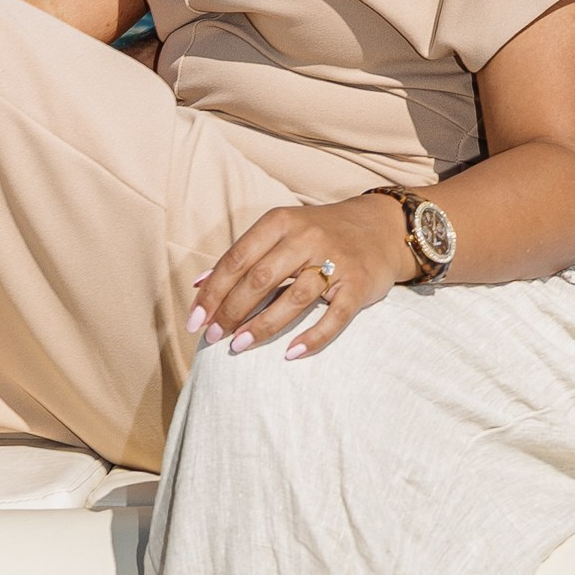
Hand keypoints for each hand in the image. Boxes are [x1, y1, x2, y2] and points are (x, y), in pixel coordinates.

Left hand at [187, 196, 411, 362]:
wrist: (379, 228)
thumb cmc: (318, 234)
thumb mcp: (280, 232)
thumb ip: (242, 257)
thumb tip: (198, 285)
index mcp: (281, 221)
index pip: (238, 259)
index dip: (213, 292)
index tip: (194, 320)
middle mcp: (307, 237)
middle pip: (260, 278)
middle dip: (231, 311)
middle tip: (212, 338)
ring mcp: (335, 260)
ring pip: (293, 298)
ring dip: (261, 326)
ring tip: (236, 347)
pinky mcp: (358, 284)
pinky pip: (333, 317)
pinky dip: (312, 337)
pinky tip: (290, 353)